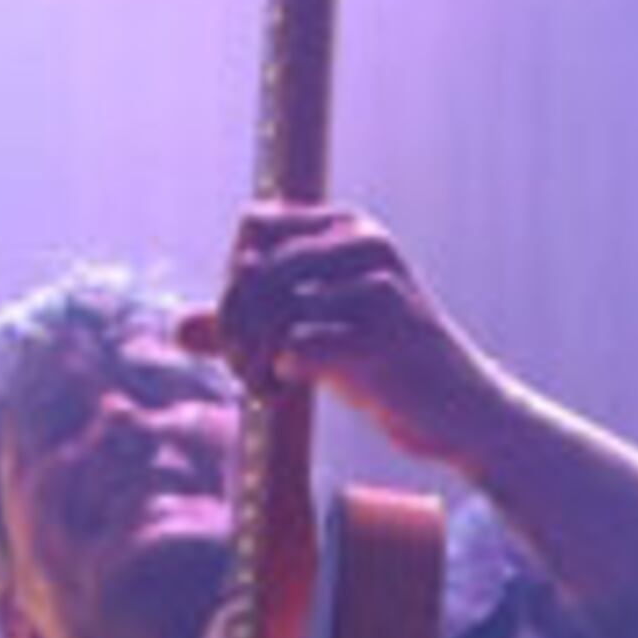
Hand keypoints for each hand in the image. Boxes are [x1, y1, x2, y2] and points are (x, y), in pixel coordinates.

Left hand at [180, 200, 506, 467]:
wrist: (460, 410)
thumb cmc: (383, 367)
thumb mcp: (312, 334)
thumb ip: (248, 326)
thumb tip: (177, 327)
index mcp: (347, 227)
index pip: (252, 226)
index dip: (232, 280)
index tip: (245, 328)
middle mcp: (363, 245)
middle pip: (250, 268)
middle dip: (231, 326)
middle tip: (244, 368)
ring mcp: (377, 289)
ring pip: (267, 308)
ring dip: (248, 356)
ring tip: (262, 383)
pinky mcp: (382, 339)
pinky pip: (295, 348)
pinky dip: (276, 376)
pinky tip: (286, 392)